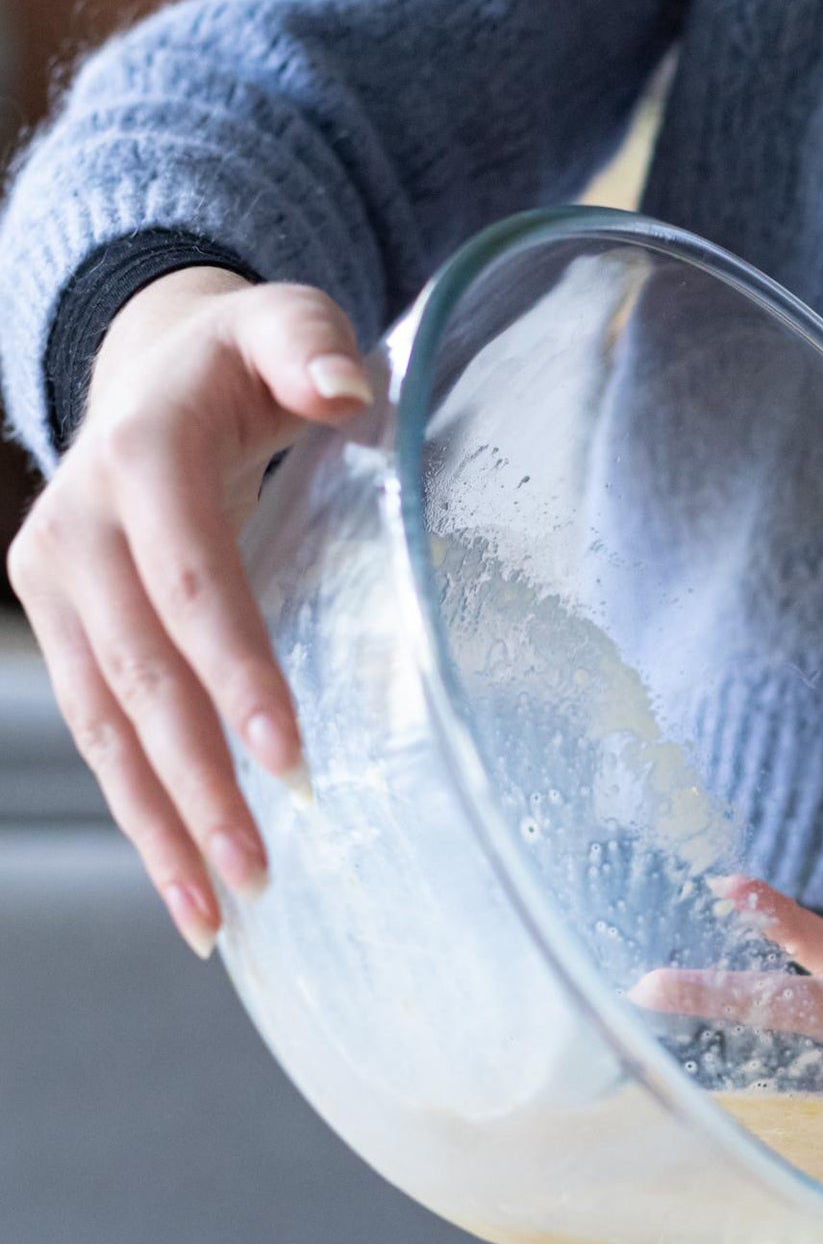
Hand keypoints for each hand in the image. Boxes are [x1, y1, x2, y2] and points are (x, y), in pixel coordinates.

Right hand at [8, 269, 375, 954]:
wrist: (149, 367)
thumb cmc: (243, 361)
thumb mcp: (284, 326)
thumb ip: (313, 347)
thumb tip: (345, 388)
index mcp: (142, 455)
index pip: (191, 578)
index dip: (234, 666)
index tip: (287, 752)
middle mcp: (78, 524)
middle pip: (139, 673)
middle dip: (196, 780)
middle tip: (258, 869)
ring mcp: (56, 583)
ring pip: (103, 724)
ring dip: (157, 825)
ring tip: (213, 917)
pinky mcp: (59, 628)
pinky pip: (99, 733)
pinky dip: (141, 811)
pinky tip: (189, 884)